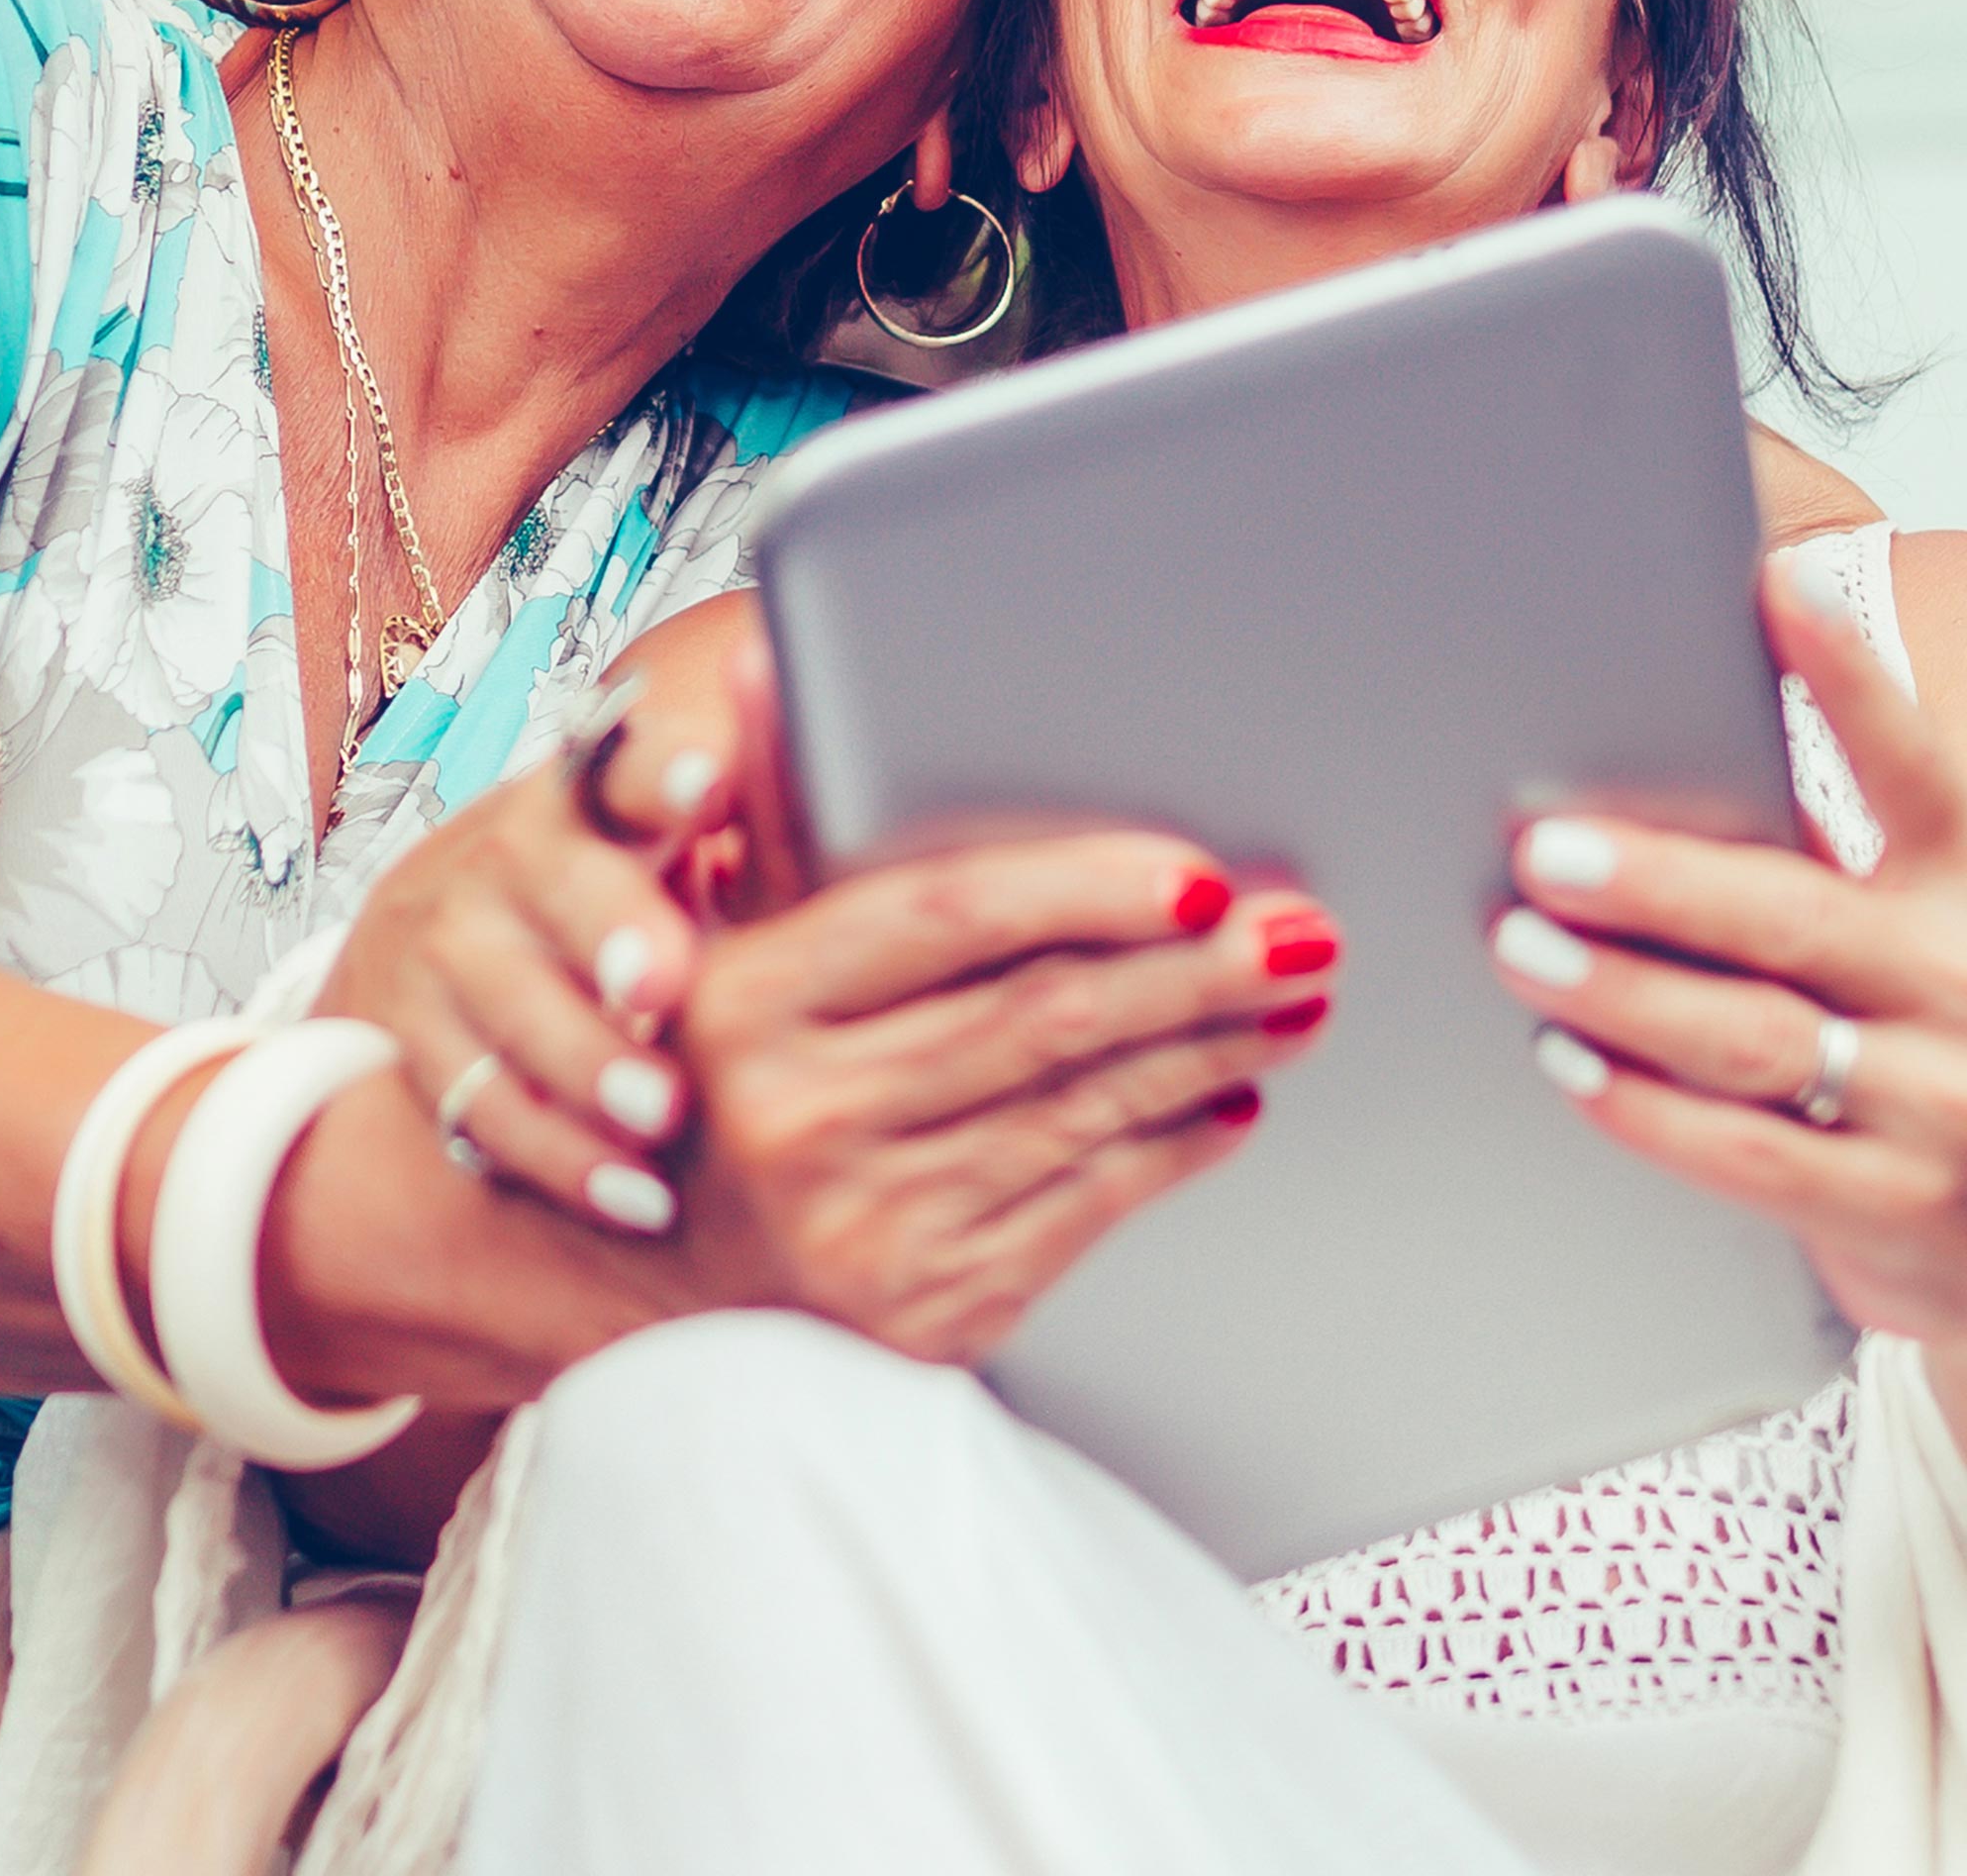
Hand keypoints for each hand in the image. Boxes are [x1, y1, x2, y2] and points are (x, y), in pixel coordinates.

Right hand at [317, 697, 742, 1237]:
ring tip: (661, 1119)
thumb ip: (765, 821)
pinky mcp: (414, 1032)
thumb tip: (856, 766)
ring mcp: (452, 943)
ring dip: (586, 1063)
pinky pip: (478, 1101)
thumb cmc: (623, 891)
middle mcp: (513, 854)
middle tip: (668, 984)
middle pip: (554, 876)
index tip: (709, 779)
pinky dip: (558, 1156)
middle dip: (609, 926)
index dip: (660, 769)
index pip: (625, 762)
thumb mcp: (676, 846)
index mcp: (597, 793)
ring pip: (508, 1001)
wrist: (451, 938)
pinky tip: (635, 1197)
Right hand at [676, 836, 1338, 1364]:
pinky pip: (1088, 1206)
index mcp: (746, 1002)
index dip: (1085, 889)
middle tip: (1299, 930)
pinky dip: (1174, 1145)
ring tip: (1291, 999)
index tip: (1195, 872)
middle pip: (1043, 1017)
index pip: (947, 918)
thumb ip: (773, 806)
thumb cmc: (719, 1083)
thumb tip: (766, 657)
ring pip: (1084, 1109)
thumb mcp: (724, 943)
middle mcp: (800, 1118)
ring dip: (1211, 1049)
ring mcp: (868, 1225)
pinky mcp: (930, 1309)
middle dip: (1194, 970)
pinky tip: (1228, 1100)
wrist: (667, 1285)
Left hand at [1482, 549, 1966, 1352]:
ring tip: (1521, 949)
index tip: (1776, 583)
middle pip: (1792, 916)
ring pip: (1752, 1037)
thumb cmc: (1947, 1046)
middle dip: (1654, 881)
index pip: (1915, 766)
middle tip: (1542, 852)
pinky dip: (1642, 1106)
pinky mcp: (1900, 1209)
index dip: (1850, 672)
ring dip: (1620, 992)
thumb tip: (1660, 743)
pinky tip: (1571, 1063)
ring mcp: (1947, 1106)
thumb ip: (1829, 850)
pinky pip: (1745, 1153)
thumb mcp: (1935, 929)